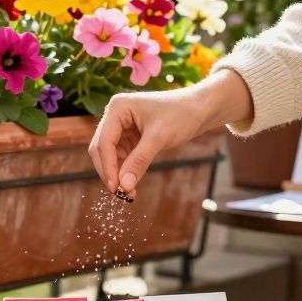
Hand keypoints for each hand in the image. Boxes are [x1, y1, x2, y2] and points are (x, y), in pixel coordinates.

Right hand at [88, 69, 250, 197]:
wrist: (200, 108)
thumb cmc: (181, 115)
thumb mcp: (159, 138)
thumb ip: (139, 161)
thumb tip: (124, 186)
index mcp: (117, 108)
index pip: (104, 142)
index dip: (107, 166)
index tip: (115, 187)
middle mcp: (116, 115)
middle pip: (101, 149)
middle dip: (109, 171)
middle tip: (119, 193)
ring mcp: (122, 125)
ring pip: (110, 155)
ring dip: (117, 173)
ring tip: (129, 191)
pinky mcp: (131, 135)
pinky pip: (122, 156)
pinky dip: (125, 170)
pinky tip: (132, 183)